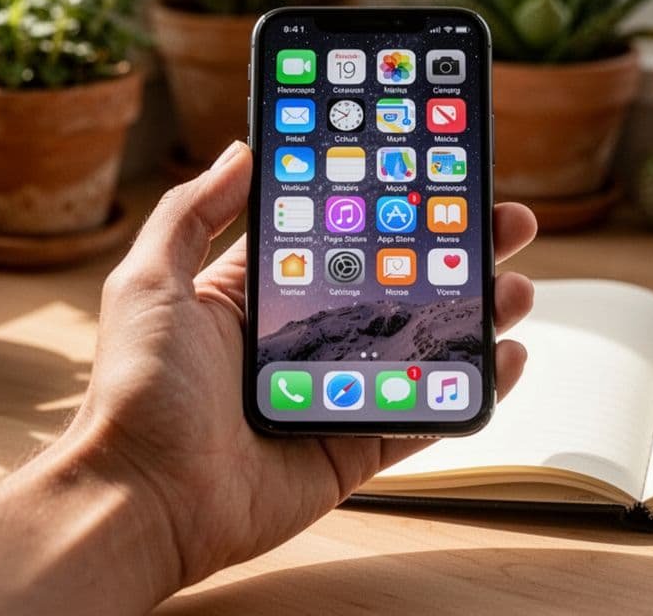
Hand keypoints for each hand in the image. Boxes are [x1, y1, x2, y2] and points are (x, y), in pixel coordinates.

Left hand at [75, 140, 537, 591]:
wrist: (144, 502)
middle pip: (395, 285)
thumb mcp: (151, 281)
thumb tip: (242, 149)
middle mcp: (300, 340)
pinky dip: (468, 389)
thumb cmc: (136, 394)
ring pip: (419, 345)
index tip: (431, 173)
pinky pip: (422, 414)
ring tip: (516, 285)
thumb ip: (194, 212)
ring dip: (474, 314)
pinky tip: (507, 358)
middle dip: (452, 252)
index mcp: (255, 297)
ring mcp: (332, 392)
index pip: (339, 238)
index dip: (388, 207)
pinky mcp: (350, 446)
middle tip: (502, 220)